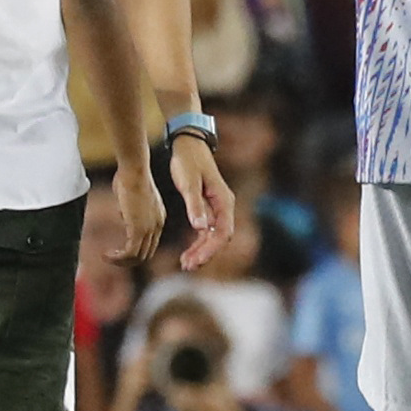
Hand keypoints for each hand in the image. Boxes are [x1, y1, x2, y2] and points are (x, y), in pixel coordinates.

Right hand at [104, 155, 164, 262]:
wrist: (134, 170)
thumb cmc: (129, 176)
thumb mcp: (131, 197)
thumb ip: (129, 209)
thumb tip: (122, 215)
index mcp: (158, 218)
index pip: (149, 243)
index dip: (134, 250)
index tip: (118, 250)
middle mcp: (157, 225)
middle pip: (146, 254)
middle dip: (128, 260)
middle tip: (111, 257)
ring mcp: (150, 229)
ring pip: (138, 257)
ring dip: (121, 261)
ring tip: (107, 257)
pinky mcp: (139, 230)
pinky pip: (129, 252)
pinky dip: (118, 257)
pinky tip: (106, 254)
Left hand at [167, 134, 233, 270]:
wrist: (188, 145)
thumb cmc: (188, 161)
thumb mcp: (188, 182)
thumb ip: (195, 205)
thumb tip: (201, 227)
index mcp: (224, 201)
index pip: (223, 232)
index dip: (210, 248)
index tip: (196, 260)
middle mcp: (224, 207)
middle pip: (220, 238)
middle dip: (205, 253)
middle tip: (187, 266)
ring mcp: (218, 208)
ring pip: (213, 236)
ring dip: (201, 251)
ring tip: (185, 264)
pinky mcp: (209, 208)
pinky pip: (207, 231)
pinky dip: (198, 243)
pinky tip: (187, 253)